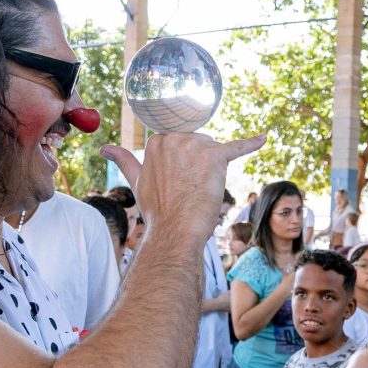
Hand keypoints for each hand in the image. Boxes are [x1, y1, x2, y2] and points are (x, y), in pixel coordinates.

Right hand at [102, 132, 264, 244]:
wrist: (174, 231)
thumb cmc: (158, 210)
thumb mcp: (137, 180)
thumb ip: (123, 160)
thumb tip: (103, 147)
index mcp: (156, 141)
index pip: (183, 145)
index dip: (187, 165)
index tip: (181, 183)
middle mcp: (175, 137)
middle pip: (200, 145)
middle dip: (200, 165)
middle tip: (190, 190)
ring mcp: (194, 145)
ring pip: (215, 151)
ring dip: (213, 170)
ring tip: (201, 191)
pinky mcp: (215, 156)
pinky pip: (237, 148)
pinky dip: (251, 143)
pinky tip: (264, 137)